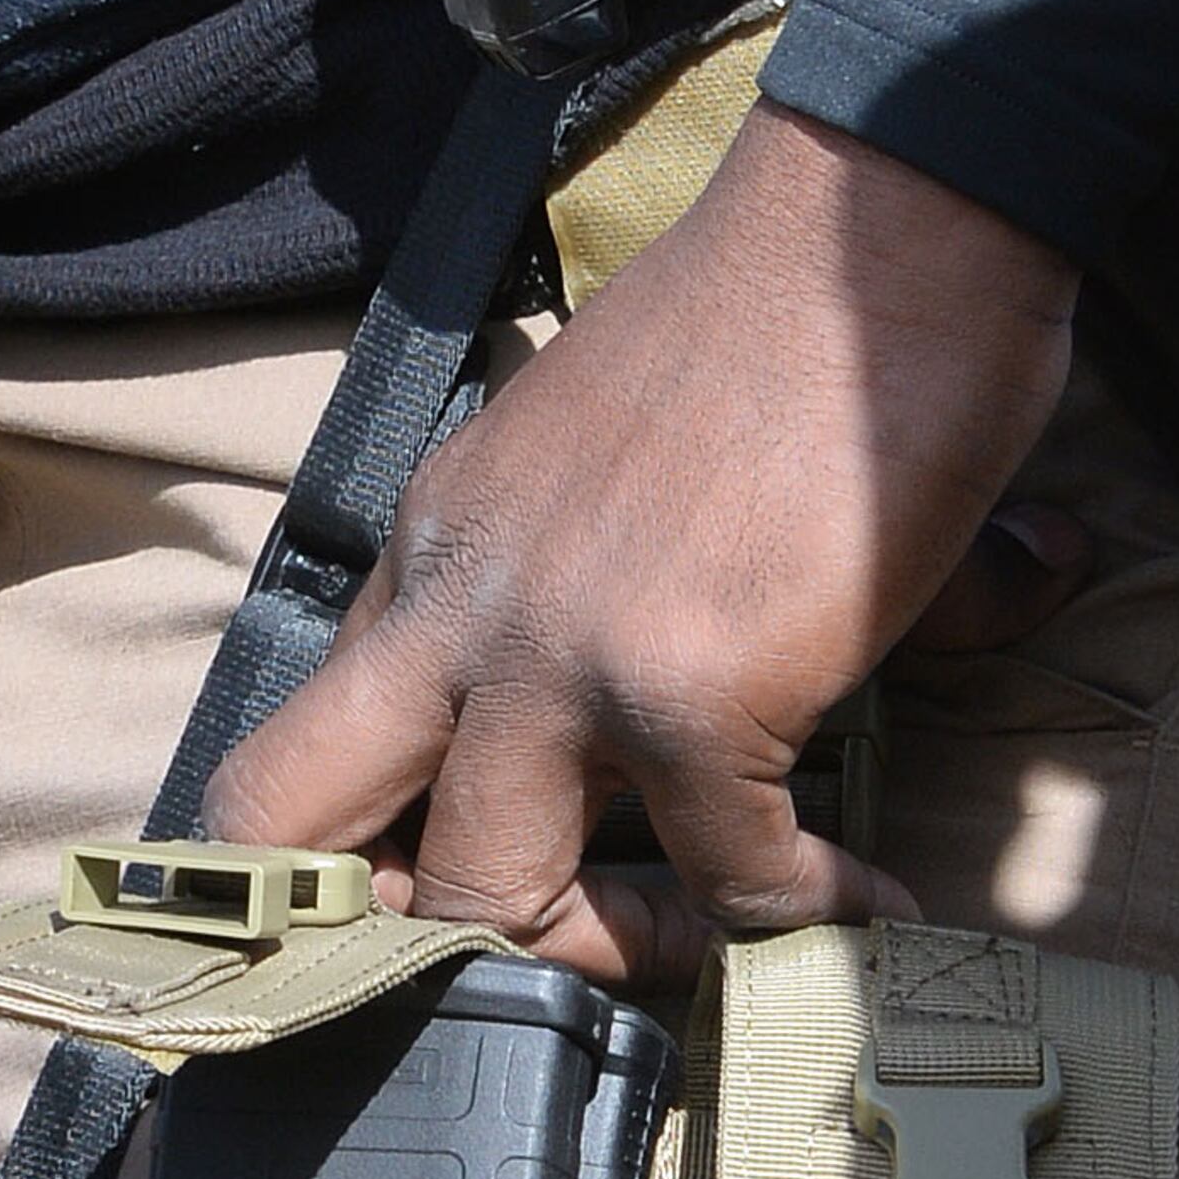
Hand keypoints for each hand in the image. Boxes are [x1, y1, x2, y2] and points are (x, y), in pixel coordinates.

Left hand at [206, 102, 1082, 979]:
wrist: (880, 226)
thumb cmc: (780, 326)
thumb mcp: (599, 462)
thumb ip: (583, 588)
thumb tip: (671, 720)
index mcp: (431, 550)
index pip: (299, 747)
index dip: (340, 864)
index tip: (450, 904)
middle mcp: (457, 604)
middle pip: (299, 832)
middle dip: (391, 943)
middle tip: (540, 952)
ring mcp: (558, 654)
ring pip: (485, 897)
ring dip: (609, 952)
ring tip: (716, 933)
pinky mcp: (688, 690)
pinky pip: (727, 873)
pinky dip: (803, 912)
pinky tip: (867, 899)